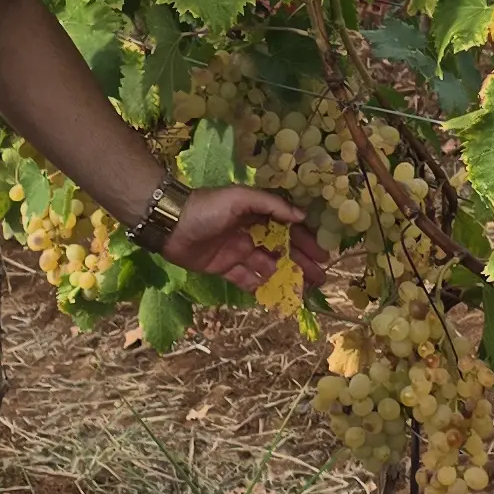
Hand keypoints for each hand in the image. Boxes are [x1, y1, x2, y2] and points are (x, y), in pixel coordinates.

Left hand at [162, 186, 329, 290]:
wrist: (169, 225)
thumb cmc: (206, 208)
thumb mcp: (240, 198)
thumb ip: (271, 205)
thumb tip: (301, 215)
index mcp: (257, 214)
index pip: (289, 228)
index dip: (307, 240)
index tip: (324, 254)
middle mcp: (251, 233)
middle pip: (283, 250)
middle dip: (302, 262)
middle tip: (321, 277)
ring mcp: (238, 252)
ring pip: (268, 266)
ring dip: (287, 276)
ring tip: (305, 289)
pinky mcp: (224, 268)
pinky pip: (246, 279)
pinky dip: (260, 286)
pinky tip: (275, 294)